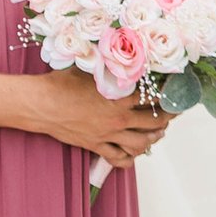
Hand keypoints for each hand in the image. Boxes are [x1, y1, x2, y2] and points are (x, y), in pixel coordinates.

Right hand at [33, 72, 168, 167]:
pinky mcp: (95, 146)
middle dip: (167, 118)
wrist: (41, 104)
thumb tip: (125, 58)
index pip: (153, 98)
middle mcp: (117, 119)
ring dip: (153, 139)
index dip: (166, 95)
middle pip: (154, 122)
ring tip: (158, 134)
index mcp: (120, 98)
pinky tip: (134, 154)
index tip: (174, 92)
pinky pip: (118, 158)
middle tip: (173, 113)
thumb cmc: (63, 83)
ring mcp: (107, 135)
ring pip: (140, 144)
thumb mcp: (92, 69)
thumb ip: (112, 67)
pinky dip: (129, 159)